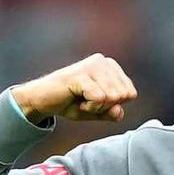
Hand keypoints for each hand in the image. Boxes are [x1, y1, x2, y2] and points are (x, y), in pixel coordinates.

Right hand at [10, 54, 137, 123]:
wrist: (42, 100)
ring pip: (112, 98)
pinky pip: (99, 99)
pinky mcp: (81, 74)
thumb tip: (118, 110)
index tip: (94, 100)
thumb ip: (113, 112)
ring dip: (95, 107)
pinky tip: (75, 98)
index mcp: (112, 67)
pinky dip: (88, 107)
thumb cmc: (71, 102)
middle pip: (122, 96)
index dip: (113, 105)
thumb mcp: (98, 112)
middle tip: (85, 100)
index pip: (131, 94)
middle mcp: (104, 61)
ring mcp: (93, 65)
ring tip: (80, 99)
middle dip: (104, 106)